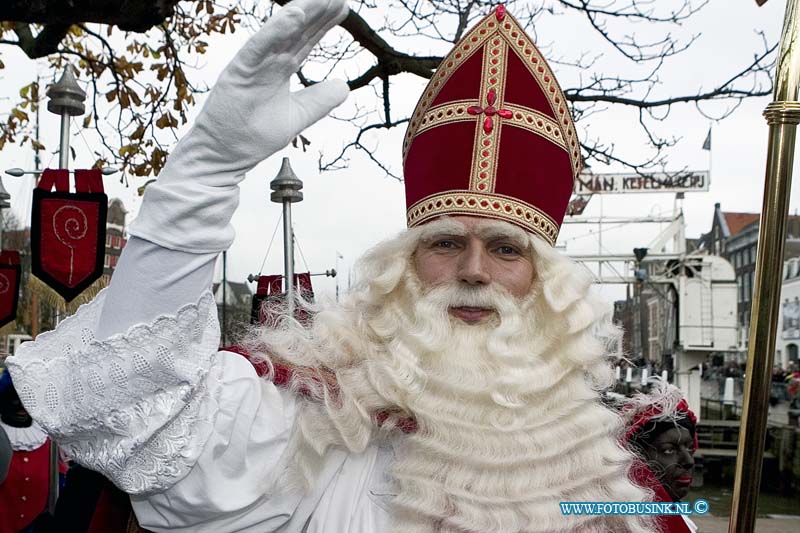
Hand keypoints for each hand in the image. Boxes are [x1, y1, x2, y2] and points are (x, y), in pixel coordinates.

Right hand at [132, 0, 350, 252]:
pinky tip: (294, 15)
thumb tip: (344, 86)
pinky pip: (259, 46)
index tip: (342, 6)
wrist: (226, 156)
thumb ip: (319, 101)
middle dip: (317, 12)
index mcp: (279, 70)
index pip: (305, 41)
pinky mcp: (238, 72)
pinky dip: (276, 31)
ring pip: (280, 33)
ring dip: (300, 13)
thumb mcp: (297, 117)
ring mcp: (252, 65)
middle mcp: (267, 62)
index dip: (323, 23)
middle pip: (296, 32)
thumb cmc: (253, 136)